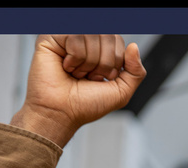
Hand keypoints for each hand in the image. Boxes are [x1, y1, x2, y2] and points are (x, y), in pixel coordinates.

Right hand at [10, 35, 145, 147]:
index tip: (103, 78)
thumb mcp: (121, 92)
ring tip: (77, 74)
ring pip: (91, 35)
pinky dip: (75, 58)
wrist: (62, 113)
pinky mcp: (51, 36)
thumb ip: (136, 71)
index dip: (115, 61)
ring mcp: (67, 37)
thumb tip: (133, 46)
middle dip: (104, 63)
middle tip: (90, 77)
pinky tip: (66, 67)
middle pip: (107, 35)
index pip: (117, 39)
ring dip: (89, 63)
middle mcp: (84, 40)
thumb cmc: (86, 104)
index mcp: (99, 49)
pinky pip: (75, 37)